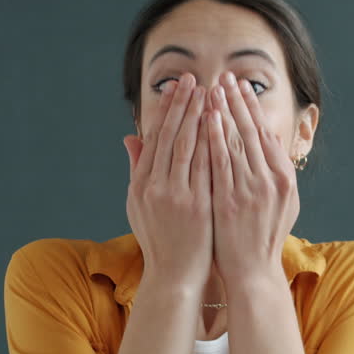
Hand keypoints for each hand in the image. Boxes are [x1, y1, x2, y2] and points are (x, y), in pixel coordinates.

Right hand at [123, 73, 213, 291]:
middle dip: (182, 105)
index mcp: (141, 185)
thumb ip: (138, 169)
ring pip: (190, 147)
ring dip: (199, 116)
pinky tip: (222, 124)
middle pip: (171, 136)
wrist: (175, 275)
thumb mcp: (139, 204)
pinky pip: (208, 167)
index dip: (165, 110)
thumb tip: (131, 137)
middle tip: (192, 78)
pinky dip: (214, 143)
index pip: (155, 138)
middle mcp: (156, 187)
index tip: (175, 87)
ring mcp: (178, 196)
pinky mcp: (199, 206)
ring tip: (208, 92)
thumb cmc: (160, 239)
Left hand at [207, 71, 299, 287]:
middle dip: (237, 101)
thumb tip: (267, 137)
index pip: (266, 134)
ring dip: (223, 112)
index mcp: (284, 179)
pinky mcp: (231, 201)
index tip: (241, 87)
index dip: (252, 109)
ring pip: (236, 141)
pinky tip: (206, 118)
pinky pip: (220, 162)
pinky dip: (214, 138)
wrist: (253, 272)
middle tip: (226, 76)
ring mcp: (252, 190)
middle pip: (252, 131)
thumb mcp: (281, 203)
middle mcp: (272, 181)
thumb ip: (275, 170)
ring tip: (212, 88)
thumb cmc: (262, 238)